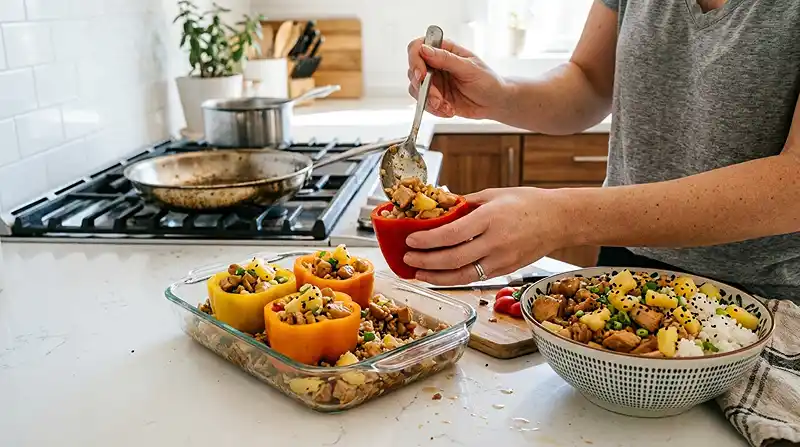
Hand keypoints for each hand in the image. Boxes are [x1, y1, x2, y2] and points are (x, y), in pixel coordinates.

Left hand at [403, 188, 567, 284]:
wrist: (559, 220)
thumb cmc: (527, 203)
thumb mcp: (494, 195)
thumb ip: (465, 203)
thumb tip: (439, 206)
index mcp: (491, 218)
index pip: (452, 234)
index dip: (428, 240)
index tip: (410, 240)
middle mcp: (496, 241)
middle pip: (453, 259)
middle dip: (426, 261)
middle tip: (408, 259)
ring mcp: (501, 259)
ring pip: (462, 275)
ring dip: (436, 277)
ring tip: (418, 273)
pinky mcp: (505, 270)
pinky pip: (474, 278)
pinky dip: (454, 279)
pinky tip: (439, 276)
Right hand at [407, 37, 507, 118]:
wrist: (494, 102)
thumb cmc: (487, 81)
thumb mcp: (469, 68)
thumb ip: (446, 59)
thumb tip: (425, 50)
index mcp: (444, 50)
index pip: (418, 47)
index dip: (415, 60)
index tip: (421, 74)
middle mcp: (435, 64)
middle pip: (413, 70)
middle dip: (423, 87)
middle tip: (437, 98)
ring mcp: (433, 81)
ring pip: (415, 89)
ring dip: (429, 101)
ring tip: (447, 106)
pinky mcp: (434, 96)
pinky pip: (423, 103)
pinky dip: (434, 109)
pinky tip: (449, 110)